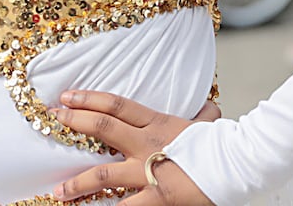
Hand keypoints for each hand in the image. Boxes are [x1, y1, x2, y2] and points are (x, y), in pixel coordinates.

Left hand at [51, 91, 214, 204]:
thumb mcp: (208, 124)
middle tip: (53, 119)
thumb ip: (201, 115)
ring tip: (59, 190)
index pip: (116, 105)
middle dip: (75, 122)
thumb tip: (209, 108)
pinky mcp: (156, 198)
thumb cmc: (223, 144)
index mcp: (157, 123)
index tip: (66, 96)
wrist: (239, 165)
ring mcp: (149, 172)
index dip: (89, 99)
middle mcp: (148, 143)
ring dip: (78, 182)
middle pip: (103, 129)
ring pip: (104, 175)